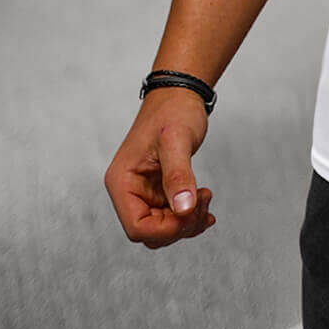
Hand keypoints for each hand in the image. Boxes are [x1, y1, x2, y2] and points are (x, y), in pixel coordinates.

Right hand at [104, 89, 216, 248]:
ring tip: (206, 196)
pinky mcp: (157, 190)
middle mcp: (128, 191)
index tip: (191, 212)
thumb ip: (179, 175)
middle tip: (204, 200)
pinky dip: (190, 215)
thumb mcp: (177, 141)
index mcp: (122, 182)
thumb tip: (184, 209)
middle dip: (180, 225)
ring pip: (162, 228)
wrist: (179, 95)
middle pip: (151, 233)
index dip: (166, 229)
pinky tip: (205, 203)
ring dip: (187, 222)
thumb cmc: (173, 111)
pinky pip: (171, 216)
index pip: (137, 228)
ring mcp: (143, 192)